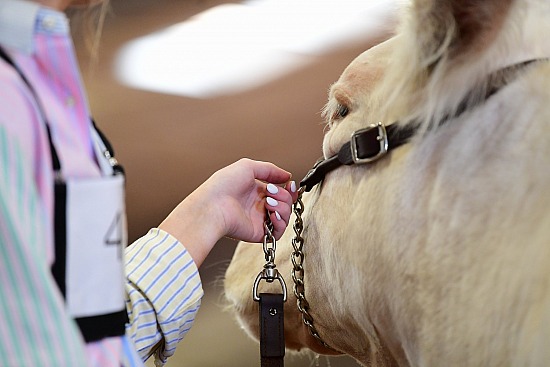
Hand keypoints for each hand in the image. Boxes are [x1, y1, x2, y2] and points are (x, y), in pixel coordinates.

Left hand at [158, 158, 298, 266]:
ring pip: (285, 216)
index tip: (290, 184)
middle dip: (284, 196)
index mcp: (255, 190)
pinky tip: (272, 214)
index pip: (280, 191)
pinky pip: (279, 231)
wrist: (212, 206)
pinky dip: (281, 222)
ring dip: (282, 207)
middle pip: (286, 203)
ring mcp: (259, 219)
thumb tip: (286, 174)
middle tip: (271, 192)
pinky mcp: (259, 233)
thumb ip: (270, 169)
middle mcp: (258, 205)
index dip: (288, 188)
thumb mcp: (247, 167)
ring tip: (269, 202)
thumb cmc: (222, 186)